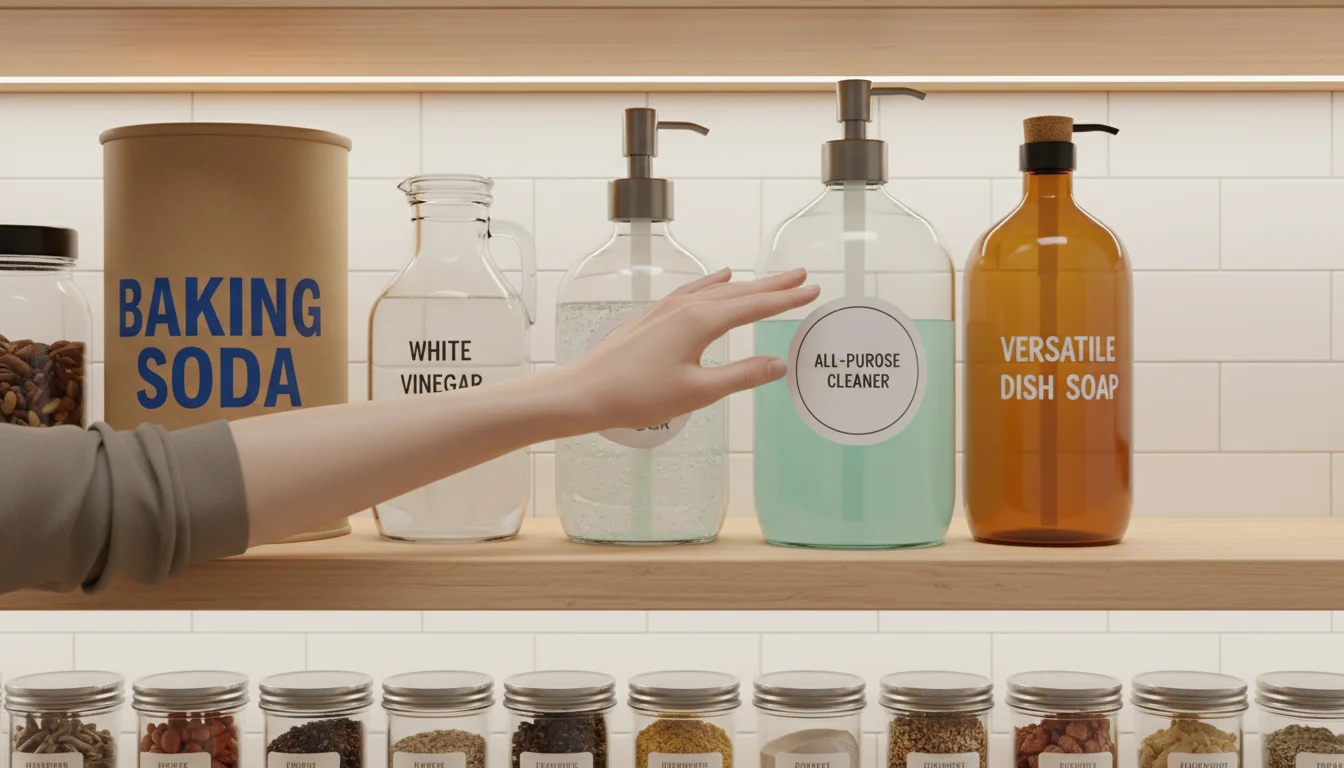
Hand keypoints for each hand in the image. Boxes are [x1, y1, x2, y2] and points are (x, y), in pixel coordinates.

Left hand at [568, 267, 818, 430]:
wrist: (586, 392)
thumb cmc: (638, 396)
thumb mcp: (698, 392)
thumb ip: (741, 376)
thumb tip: (779, 364)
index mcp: (700, 322)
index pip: (754, 306)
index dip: (786, 299)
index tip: (812, 290)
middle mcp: (686, 307)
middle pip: (740, 291)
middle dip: (773, 285)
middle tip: (803, 276)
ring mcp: (668, 308)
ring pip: (718, 289)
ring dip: (748, 284)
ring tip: (773, 279)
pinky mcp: (655, 315)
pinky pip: (695, 289)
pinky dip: (714, 282)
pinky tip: (722, 277)